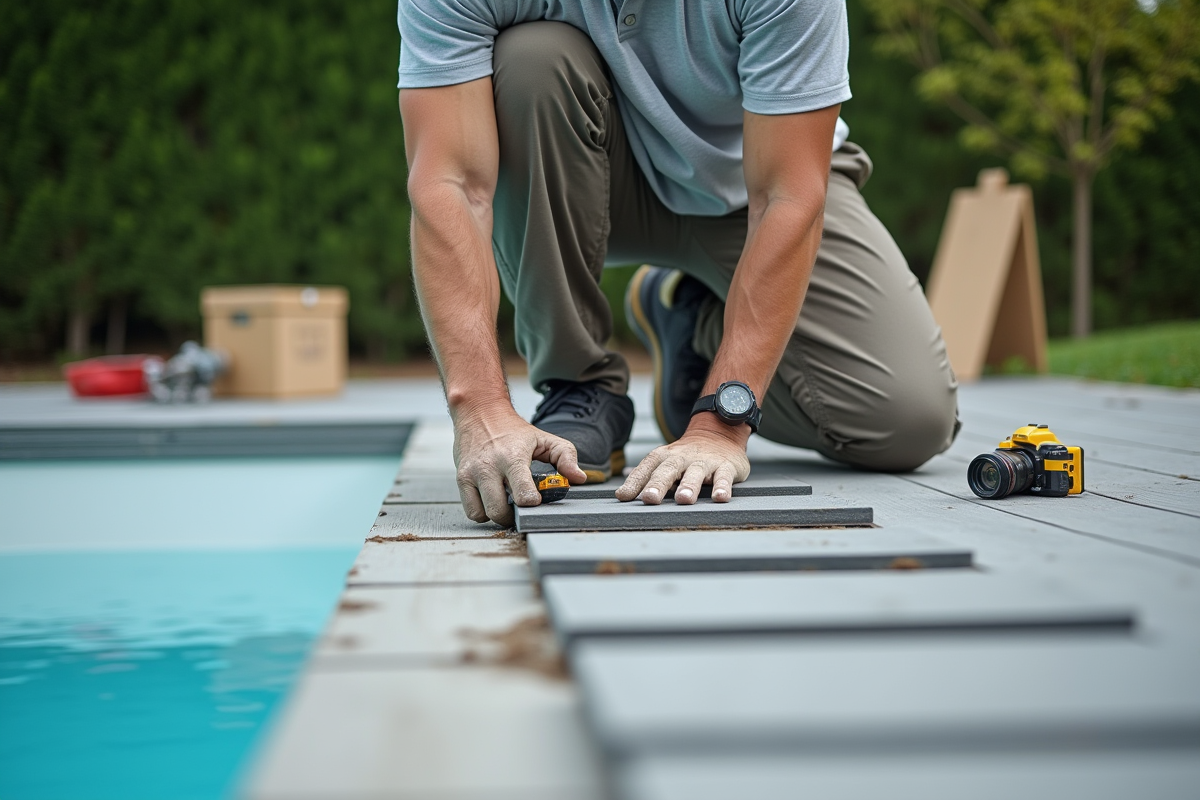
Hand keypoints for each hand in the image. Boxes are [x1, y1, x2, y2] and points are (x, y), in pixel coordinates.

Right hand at [451, 402, 586, 526]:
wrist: (479, 413)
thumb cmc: (514, 431)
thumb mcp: (544, 438)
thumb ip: (566, 456)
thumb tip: (578, 478)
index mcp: (513, 457)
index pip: (522, 493)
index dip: (533, 503)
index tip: (537, 499)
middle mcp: (489, 467)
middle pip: (499, 510)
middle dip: (514, 515)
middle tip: (522, 505)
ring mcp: (471, 474)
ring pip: (484, 514)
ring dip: (498, 515)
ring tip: (507, 501)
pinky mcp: (460, 479)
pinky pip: (472, 511)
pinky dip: (483, 512)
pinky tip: (493, 499)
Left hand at [616, 417, 750, 504]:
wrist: (719, 434)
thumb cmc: (686, 458)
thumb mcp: (665, 464)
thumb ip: (645, 479)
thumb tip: (621, 496)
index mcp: (663, 457)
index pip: (645, 469)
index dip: (634, 483)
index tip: (623, 497)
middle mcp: (681, 458)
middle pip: (668, 470)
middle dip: (658, 484)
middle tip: (650, 499)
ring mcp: (704, 461)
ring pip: (695, 472)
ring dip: (689, 486)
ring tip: (684, 500)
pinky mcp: (725, 466)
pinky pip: (724, 476)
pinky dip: (722, 486)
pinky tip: (720, 498)